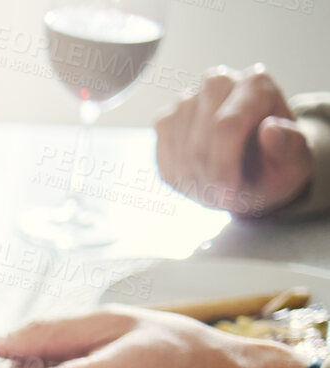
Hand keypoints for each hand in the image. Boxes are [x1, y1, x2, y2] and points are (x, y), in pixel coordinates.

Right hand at [155, 65, 313, 216]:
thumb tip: (272, 129)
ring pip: (178, 148)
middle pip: (198, 142)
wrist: (255, 165)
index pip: (226, 126)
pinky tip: (195, 179)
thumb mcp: (294, 162)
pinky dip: (176, 175)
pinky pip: (162, 152)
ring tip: (213, 187)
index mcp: (257, 84)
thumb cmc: (276, 163)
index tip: (230, 196)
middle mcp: (220, 81)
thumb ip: (290, 146)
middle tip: (223, 196)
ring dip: (193, 180)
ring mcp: (189, 98)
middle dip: (207, 179)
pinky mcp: (167, 117)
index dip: (222, 167)